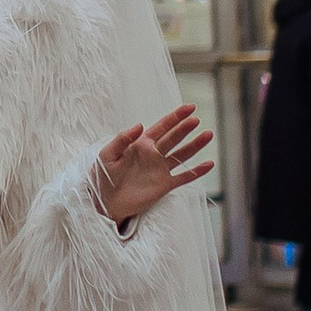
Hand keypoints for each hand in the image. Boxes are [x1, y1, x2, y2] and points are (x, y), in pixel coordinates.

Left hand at [91, 106, 212, 226]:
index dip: (175, 117)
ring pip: (182, 155)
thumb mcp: (107, 155)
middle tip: (197, 119)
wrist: (104, 203)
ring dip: (195, 145)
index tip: (189, 107)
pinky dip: (197, 171)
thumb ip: (122, 139)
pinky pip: (184, 177)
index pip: (161, 127)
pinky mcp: (164, 186)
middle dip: (185, 128)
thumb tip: (139, 124)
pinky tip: (209, 164)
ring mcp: (160, 170)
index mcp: (140, 144)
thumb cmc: (101, 177)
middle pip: (174, 138)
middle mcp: (153, 155)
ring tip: (208, 134)